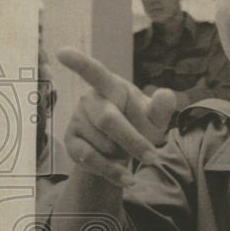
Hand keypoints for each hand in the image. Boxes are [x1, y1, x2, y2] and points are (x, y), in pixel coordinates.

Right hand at [58, 49, 177, 186]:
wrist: (122, 151)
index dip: (79, 63)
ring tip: (127, 152)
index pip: (94, 72)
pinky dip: (112, 171)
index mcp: (111, 86)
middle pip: (108, 120)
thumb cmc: (139, 125)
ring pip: (103, 143)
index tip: (62, 53)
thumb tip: (167, 95)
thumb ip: (161, 108)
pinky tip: (126, 177)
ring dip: (123, 154)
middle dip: (132, 141)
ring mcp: (78, 120)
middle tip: (153, 158)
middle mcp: (90, 100)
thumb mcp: (154, 118)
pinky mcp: (71, 141)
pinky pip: (90, 158)